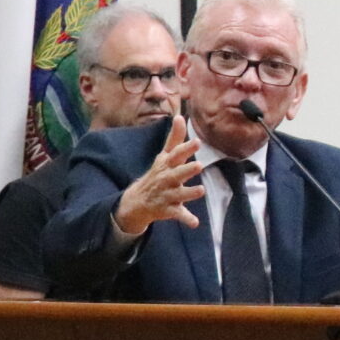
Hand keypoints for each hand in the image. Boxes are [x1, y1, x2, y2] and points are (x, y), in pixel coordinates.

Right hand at [114, 114, 205, 233]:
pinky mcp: (169, 209)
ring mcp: (167, 195)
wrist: (138, 200)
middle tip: (198, 165)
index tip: (197, 141)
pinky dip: (186, 219)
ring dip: (189, 193)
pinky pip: (178, 214)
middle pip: (177, 174)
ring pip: (179, 195)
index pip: (176, 155)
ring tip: (201, 190)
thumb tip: (180, 116)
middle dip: (186, 170)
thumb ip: (175, 138)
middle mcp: (167, 179)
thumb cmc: (158, 174)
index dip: (186, 149)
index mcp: (167, 165)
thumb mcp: (165, 156)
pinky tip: (195, 223)